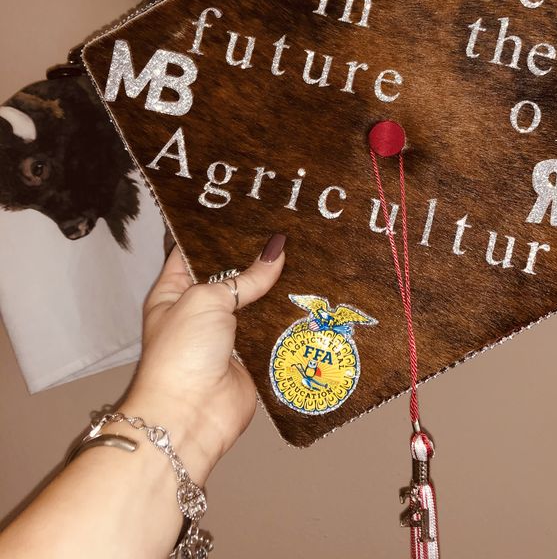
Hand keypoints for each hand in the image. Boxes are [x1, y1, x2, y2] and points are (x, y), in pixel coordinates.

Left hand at [117, 234, 285, 482]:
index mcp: (175, 292)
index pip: (195, 251)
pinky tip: (312, 291)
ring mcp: (228, 333)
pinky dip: (288, 314)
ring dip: (277, 285)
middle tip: (286, 228)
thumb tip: (278, 249)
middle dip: (256, 257)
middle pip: (232, 275)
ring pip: (257, 301)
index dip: (218, 231)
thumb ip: (246, 277)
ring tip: (306, 252)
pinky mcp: (253, 353)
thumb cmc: (182, 353)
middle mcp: (200, 310)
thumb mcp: (207, 300)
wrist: (191, 416)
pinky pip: (273, 328)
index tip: (247, 210)